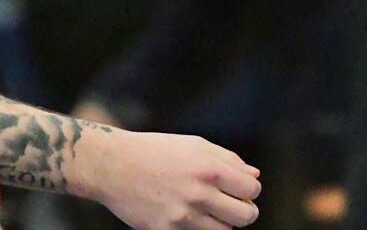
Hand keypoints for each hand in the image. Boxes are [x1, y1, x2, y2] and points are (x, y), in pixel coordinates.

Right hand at [86, 130, 260, 229]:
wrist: (113, 166)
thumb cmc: (155, 151)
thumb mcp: (193, 144)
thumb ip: (227, 159)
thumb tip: (254, 176)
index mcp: (208, 167)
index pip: (252, 189)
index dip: (250, 190)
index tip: (239, 188)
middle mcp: (198, 193)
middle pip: (246, 216)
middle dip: (245, 210)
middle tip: (232, 204)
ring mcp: (183, 216)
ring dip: (223, 222)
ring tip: (208, 209)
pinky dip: (199, 229)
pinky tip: (188, 215)